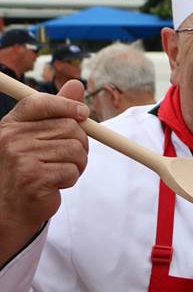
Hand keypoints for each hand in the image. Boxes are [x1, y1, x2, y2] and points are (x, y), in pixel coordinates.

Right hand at [0, 81, 88, 263]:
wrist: (10, 208)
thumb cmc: (28, 169)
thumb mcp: (37, 136)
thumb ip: (56, 111)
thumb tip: (76, 84)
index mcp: (11, 124)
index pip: (41, 102)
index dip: (67, 105)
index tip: (82, 114)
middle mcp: (11, 138)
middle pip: (69, 127)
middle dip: (79, 143)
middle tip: (68, 157)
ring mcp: (21, 158)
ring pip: (75, 150)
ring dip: (77, 164)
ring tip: (59, 172)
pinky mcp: (33, 178)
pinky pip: (72, 170)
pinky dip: (71, 179)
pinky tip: (55, 184)